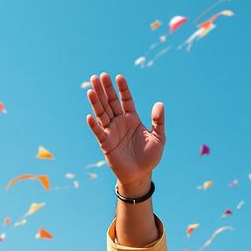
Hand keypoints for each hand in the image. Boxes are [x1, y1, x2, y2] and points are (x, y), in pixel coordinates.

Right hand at [85, 72, 164, 195]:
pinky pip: (99, 132)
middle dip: (105, 90)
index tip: (119, 77)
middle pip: (111, 102)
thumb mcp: (159, 138)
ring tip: (91, 89)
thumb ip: (158, 121)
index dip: (122, 89)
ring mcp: (111, 131)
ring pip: (102, 113)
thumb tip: (160, 103)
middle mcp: (120, 122)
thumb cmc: (149, 156)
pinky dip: (94, 125)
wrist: (140, 175)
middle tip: (99, 76)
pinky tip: (90, 116)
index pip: (126, 100)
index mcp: (132, 118)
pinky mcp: (105, 143)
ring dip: (96, 102)